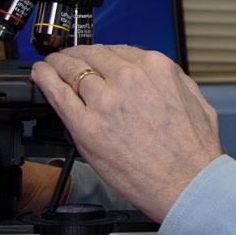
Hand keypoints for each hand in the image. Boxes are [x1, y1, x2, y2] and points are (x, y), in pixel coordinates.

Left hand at [32, 45, 221, 222]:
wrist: (188, 185)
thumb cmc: (194, 152)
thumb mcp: (195, 100)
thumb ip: (172, 80)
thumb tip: (155, 75)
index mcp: (156, 68)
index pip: (119, 50)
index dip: (102, 54)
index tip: (96, 58)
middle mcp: (129, 78)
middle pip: (92, 55)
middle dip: (77, 54)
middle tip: (67, 58)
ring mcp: (105, 101)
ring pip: (71, 70)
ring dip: (58, 64)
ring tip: (50, 65)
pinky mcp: (86, 126)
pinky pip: (57, 93)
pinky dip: (45, 79)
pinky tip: (40, 74)